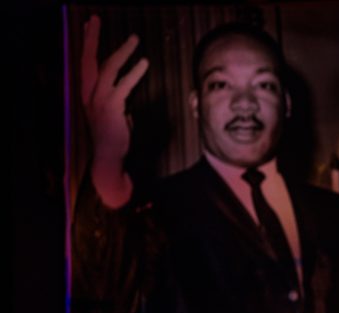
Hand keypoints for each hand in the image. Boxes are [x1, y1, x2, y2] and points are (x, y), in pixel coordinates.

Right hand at [81, 15, 148, 207]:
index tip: (89, 26)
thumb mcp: (114, 115)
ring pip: (108, 68)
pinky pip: (123, 85)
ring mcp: (98, 100)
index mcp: (87, 93)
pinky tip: (143, 63)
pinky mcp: (111, 107)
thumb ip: (117, 102)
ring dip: (121, 52)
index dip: (87, 44)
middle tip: (95, 19)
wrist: (108, 158)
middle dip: (92, 38)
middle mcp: (88, 94)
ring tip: (134, 39)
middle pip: (88, 59)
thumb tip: (125, 97)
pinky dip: (134, 73)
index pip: (85, 63)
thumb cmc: (114, 138)